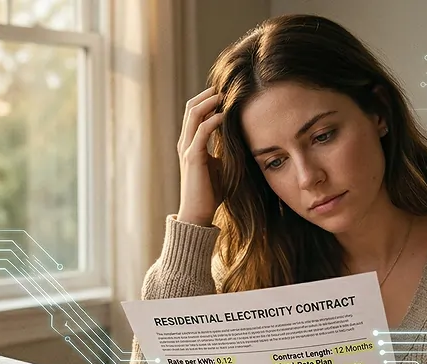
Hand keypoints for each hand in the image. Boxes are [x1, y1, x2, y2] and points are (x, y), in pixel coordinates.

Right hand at [176, 86, 225, 226]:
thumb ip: (224, 149)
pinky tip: (224, 115)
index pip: (194, 112)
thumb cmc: (210, 192)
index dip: (208, 99)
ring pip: (193, 115)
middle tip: (225, 87)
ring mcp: (187, 149)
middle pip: (191, 107)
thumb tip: (240, 136)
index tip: (226, 92)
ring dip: (209, 102)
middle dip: (208, 95)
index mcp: (190, 143)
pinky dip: (213, 120)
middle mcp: (185, 142)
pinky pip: (201, 132)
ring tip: (224, 95)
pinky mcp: (193, 158)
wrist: (198, 214)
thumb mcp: (220, 165)